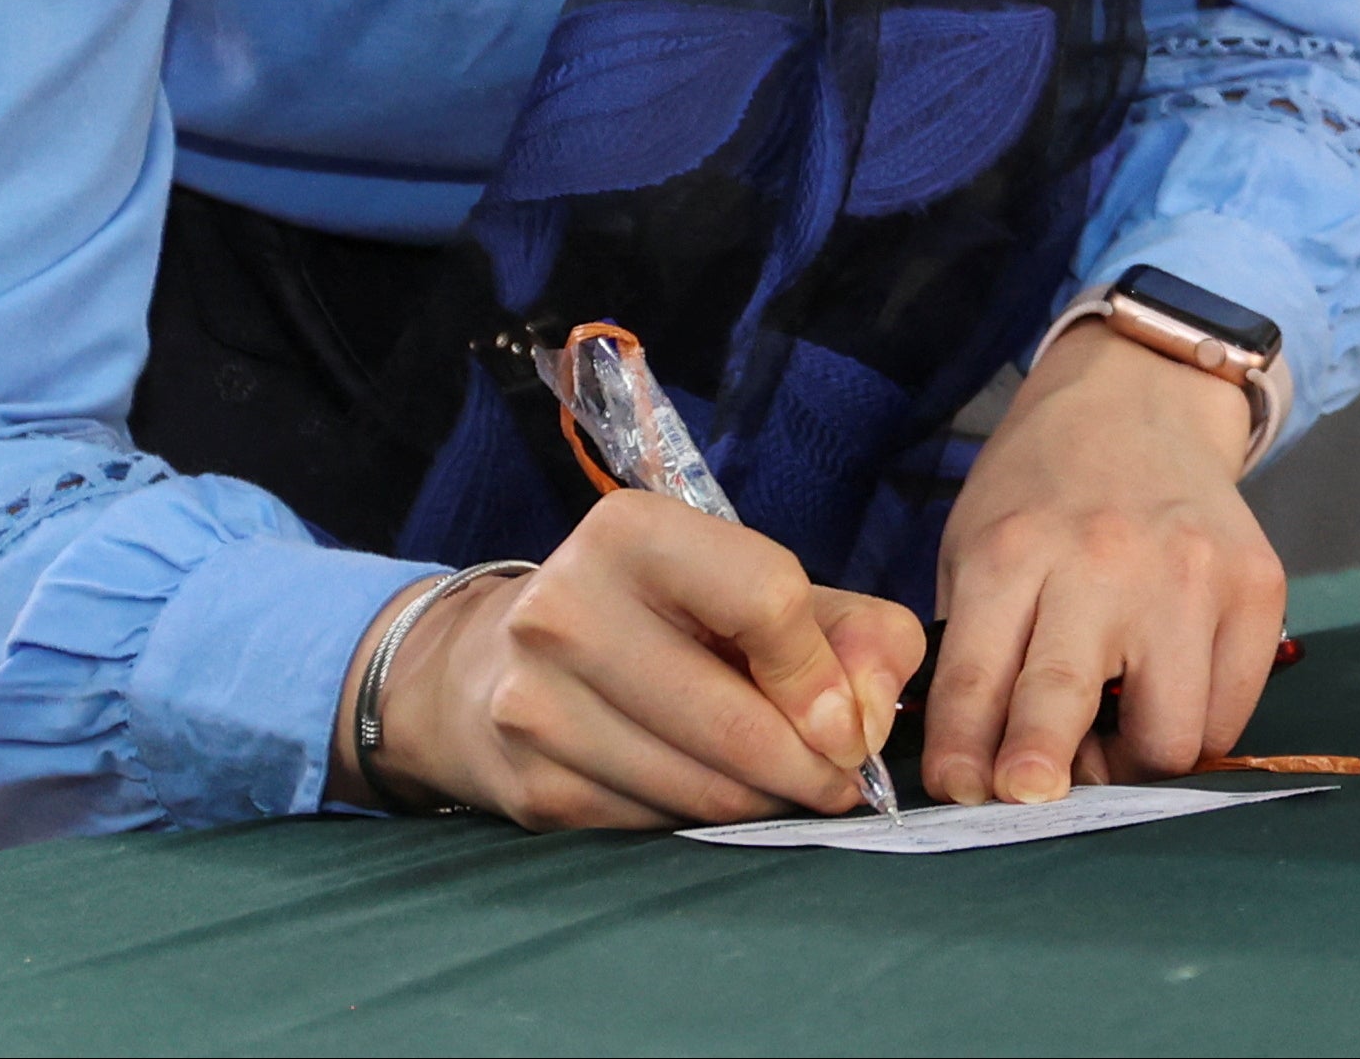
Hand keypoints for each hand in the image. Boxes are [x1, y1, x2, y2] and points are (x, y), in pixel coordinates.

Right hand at [361, 492, 916, 831]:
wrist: (490, 664)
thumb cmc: (656, 618)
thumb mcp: (757, 589)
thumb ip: (853, 632)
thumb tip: (869, 718)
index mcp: (630, 532)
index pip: (767, 597)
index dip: (824, 672)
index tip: (846, 719)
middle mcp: (567, 608)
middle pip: (738, 719)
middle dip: (811, 765)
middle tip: (838, 780)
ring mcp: (538, 703)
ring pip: (702, 790)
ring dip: (763, 801)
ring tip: (778, 785)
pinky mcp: (533, 785)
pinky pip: (659, 828)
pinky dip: (702, 823)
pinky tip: (703, 790)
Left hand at [923, 318, 1281, 805]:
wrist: (1140, 398)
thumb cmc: (1043, 491)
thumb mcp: (976, 545)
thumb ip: (972, 650)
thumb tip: (974, 775)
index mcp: (1014, 550)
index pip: (977, 679)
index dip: (964, 756)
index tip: (962, 793)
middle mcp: (1104, 561)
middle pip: (1066, 705)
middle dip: (1039, 773)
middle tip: (1031, 798)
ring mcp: (1192, 575)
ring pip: (1169, 737)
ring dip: (1134, 763)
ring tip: (1111, 740)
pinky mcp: (1258, 587)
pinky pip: (1229, 715)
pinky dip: (1196, 731)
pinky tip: (1165, 699)